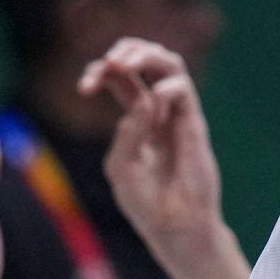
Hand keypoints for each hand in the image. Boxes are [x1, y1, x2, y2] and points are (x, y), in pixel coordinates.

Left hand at [79, 37, 224, 256]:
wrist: (174, 226)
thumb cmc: (145, 201)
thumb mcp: (121, 165)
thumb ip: (129, 132)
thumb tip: (146, 100)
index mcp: (137, 120)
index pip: (121, 80)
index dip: (102, 73)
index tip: (84, 87)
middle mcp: (159, 111)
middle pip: (147, 63)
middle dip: (127, 52)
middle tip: (111, 61)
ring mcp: (178, 116)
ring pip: (170, 66)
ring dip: (148, 56)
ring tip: (127, 62)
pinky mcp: (194, 126)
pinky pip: (185, 93)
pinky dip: (168, 87)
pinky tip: (155, 97)